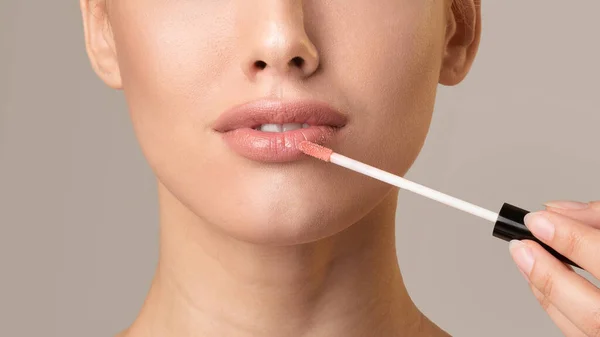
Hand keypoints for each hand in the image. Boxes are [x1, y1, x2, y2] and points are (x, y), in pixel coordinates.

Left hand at [509, 201, 599, 336]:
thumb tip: (557, 211)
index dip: (572, 240)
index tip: (539, 220)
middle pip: (595, 312)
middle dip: (550, 276)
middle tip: (522, 245)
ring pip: (584, 327)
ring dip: (546, 290)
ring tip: (526, 258)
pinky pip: (580, 334)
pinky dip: (556, 306)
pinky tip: (543, 282)